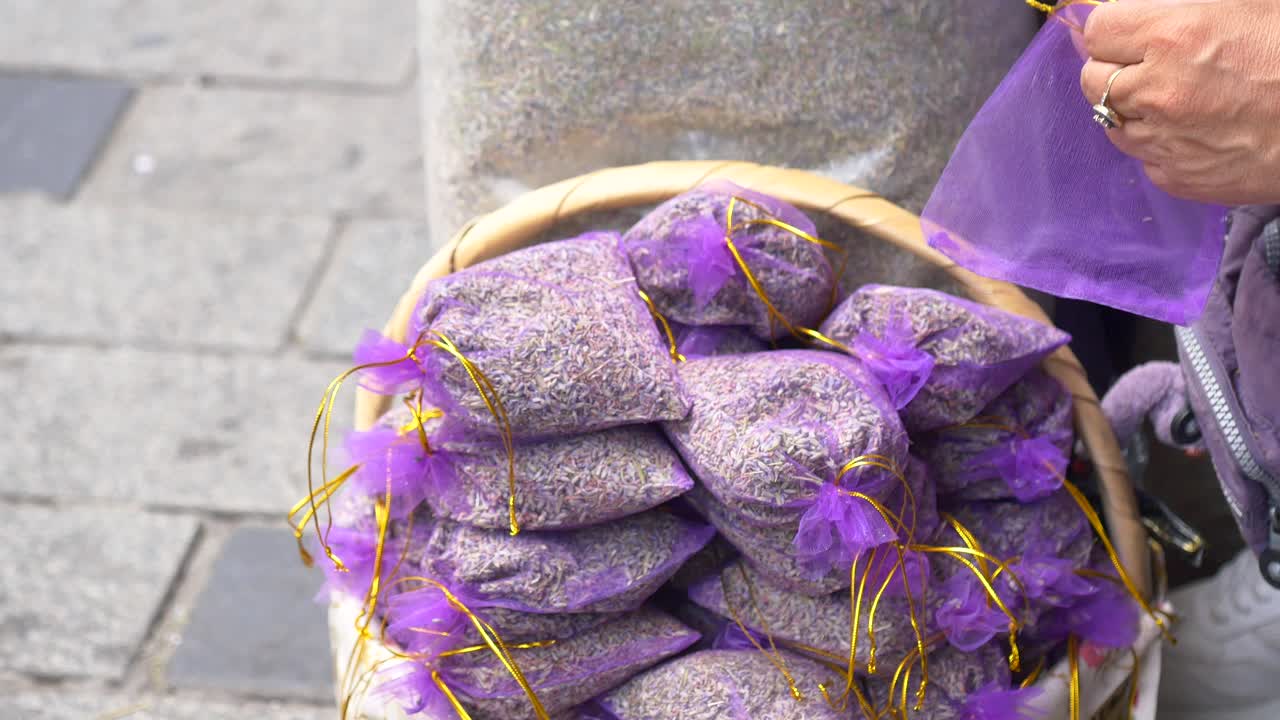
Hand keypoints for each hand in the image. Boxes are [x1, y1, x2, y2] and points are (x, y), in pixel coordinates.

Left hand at [1079, 0, 1279, 203]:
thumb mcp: (1247, 2)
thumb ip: (1179, 4)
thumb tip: (1121, 11)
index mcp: (1174, 35)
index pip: (1099, 29)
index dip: (1116, 27)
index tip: (1132, 29)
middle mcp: (1158, 91)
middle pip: (1093, 78)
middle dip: (1116, 66)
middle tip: (1154, 62)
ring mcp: (1162, 140)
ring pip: (1110, 120)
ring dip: (1133, 105)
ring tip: (1181, 95)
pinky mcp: (1174, 177)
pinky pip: (1141, 154)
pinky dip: (1157, 139)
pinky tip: (1195, 126)